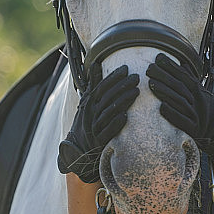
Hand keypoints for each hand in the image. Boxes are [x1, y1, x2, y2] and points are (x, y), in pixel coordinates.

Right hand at [57, 65, 138, 182]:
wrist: (77, 149)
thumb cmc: (86, 121)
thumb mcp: (87, 101)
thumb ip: (93, 83)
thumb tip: (96, 64)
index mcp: (89, 102)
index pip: (101, 86)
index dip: (113, 77)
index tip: (126, 68)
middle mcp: (91, 113)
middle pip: (107, 97)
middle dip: (122, 86)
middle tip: (136, 77)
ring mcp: (94, 127)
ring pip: (109, 111)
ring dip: (123, 101)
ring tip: (137, 92)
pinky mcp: (99, 141)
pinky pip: (108, 131)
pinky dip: (116, 123)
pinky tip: (126, 116)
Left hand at [146, 53, 213, 177]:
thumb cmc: (203, 112)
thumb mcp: (199, 94)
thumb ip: (190, 79)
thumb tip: (183, 62)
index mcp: (199, 93)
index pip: (185, 77)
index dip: (173, 67)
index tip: (159, 58)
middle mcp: (199, 102)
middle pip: (181, 87)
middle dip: (165, 76)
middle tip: (150, 68)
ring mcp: (196, 116)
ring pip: (180, 101)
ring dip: (165, 92)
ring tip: (151, 84)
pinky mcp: (193, 130)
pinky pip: (182, 121)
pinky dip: (172, 113)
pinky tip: (161, 107)